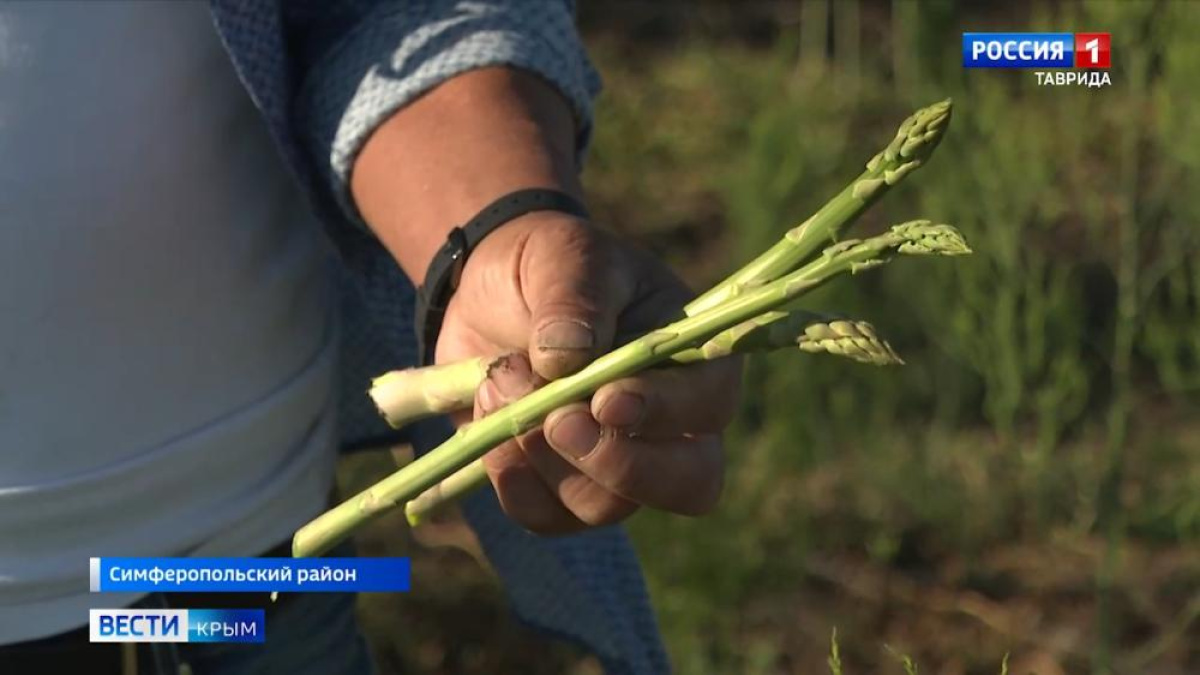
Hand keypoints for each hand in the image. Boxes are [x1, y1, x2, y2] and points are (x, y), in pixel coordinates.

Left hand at [435, 212, 741, 533]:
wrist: (489, 291)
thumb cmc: (550, 266)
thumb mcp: (565, 256)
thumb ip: (574, 298)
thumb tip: (566, 357)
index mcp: (694, 359)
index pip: (709, 403)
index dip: (665, 412)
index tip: (605, 400)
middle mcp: (670, 426)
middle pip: (686, 484)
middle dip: (617, 464)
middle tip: (556, 422)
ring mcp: (618, 466)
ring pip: (604, 506)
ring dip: (543, 456)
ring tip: (499, 381)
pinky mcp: (560, 489)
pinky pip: (546, 516)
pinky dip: (511, 478)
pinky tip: (489, 420)